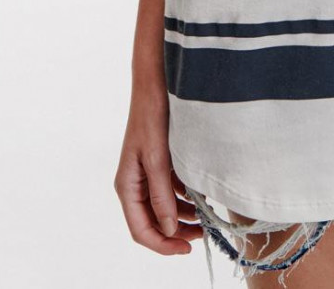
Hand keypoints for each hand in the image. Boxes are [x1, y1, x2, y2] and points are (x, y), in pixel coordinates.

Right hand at [114, 80, 203, 255]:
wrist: (156, 83)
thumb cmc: (152, 117)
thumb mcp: (157, 158)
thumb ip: (161, 195)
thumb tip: (168, 229)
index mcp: (127, 186)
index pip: (141, 230)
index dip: (163, 244)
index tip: (186, 249)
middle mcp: (135, 184)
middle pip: (152, 222)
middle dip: (175, 233)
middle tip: (202, 236)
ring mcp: (146, 174)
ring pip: (163, 208)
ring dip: (183, 217)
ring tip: (206, 219)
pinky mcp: (159, 164)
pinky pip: (170, 191)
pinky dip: (185, 198)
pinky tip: (202, 197)